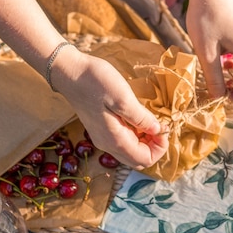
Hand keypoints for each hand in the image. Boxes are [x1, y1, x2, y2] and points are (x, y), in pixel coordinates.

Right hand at [50, 45, 168, 168]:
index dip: (160, 147)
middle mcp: (108, 145)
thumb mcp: (122, 97)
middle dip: (154, 146)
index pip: (145, 160)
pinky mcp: (101, 130)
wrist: (69, 72)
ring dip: (145, 140)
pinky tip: (137, 116)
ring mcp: (103, 138)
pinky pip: (123, 142)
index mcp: (115, 140)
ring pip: (131, 152)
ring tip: (149, 118)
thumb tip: (159, 130)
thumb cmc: (95, 81)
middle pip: (138, 160)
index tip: (163, 126)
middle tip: (159, 124)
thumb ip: (141, 118)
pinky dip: (135, 134)